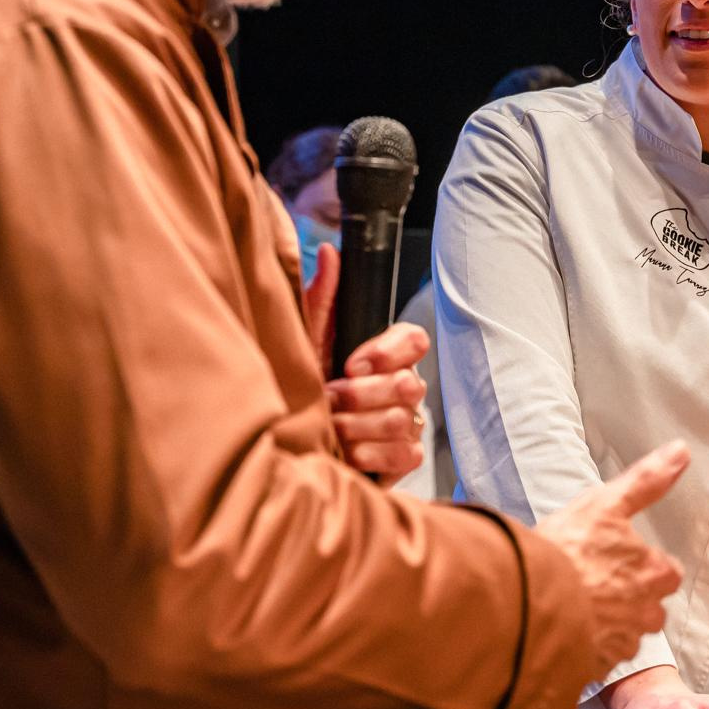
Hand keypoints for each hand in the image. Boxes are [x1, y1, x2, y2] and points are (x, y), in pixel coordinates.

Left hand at [304, 243, 428, 484]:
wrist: (292, 445)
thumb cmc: (304, 390)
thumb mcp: (307, 343)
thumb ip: (322, 299)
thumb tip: (329, 251)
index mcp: (386, 355)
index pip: (415, 340)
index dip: (387, 352)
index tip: (351, 363)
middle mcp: (404, 386)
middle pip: (408, 384)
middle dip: (360, 395)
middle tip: (330, 399)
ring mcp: (408, 422)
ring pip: (402, 420)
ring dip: (357, 426)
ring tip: (331, 428)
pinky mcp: (406, 457)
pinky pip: (406, 453)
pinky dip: (371, 454)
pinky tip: (348, 453)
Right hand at [536, 443, 689, 679]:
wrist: (527, 600)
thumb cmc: (567, 550)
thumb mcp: (607, 502)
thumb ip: (648, 481)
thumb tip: (681, 452)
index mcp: (656, 573)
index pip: (665, 571)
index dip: (642, 563)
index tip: (617, 558)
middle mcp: (647, 614)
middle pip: (648, 608)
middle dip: (627, 599)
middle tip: (592, 581)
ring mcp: (621, 644)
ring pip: (623, 634)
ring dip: (605, 623)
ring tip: (574, 604)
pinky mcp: (594, 667)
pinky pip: (596, 658)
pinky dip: (584, 646)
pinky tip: (563, 628)